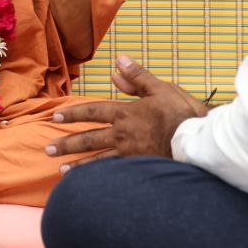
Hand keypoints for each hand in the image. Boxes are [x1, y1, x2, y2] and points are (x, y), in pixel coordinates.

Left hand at [45, 55, 207, 167]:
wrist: (200, 143)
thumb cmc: (183, 114)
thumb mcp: (160, 88)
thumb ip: (137, 77)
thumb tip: (118, 61)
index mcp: (125, 113)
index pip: (92, 111)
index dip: (72, 113)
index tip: (54, 116)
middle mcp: (122, 135)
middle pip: (88, 139)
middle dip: (66, 144)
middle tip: (47, 150)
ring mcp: (130, 155)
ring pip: (98, 161)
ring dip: (78, 166)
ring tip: (61, 172)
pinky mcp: (139, 170)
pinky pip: (114, 175)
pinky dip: (100, 180)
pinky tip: (91, 186)